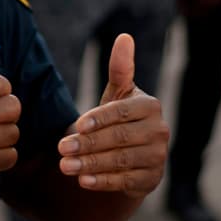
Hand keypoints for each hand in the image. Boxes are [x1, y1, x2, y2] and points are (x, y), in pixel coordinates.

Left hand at [57, 34, 167, 195]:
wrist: (130, 154)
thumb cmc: (118, 117)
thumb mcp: (117, 93)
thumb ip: (120, 68)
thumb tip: (124, 37)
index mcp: (150, 106)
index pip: (121, 112)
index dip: (98, 119)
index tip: (76, 124)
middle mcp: (160, 131)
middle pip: (119, 138)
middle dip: (87, 144)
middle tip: (61, 148)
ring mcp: (158, 157)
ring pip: (120, 161)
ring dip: (90, 165)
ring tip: (65, 166)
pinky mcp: (151, 179)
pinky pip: (125, 182)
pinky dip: (103, 182)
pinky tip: (83, 182)